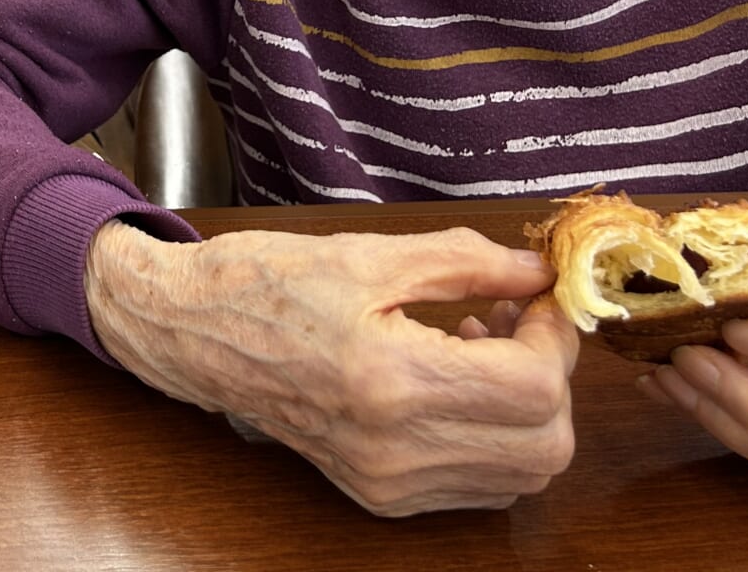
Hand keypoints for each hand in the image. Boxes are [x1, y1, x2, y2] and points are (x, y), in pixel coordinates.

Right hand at [86, 223, 575, 516]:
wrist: (192, 333)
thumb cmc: (266, 283)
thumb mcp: (369, 252)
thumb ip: (467, 261)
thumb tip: (538, 272)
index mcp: (390, 380)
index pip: (534, 386)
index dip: (555, 335)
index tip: (538, 295)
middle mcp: (393, 449)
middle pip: (545, 445)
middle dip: (551, 377)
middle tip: (518, 318)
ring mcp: (386, 481)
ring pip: (522, 474)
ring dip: (528, 413)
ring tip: (482, 345)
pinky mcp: (378, 495)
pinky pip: (479, 485)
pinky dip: (493, 438)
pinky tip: (454, 381)